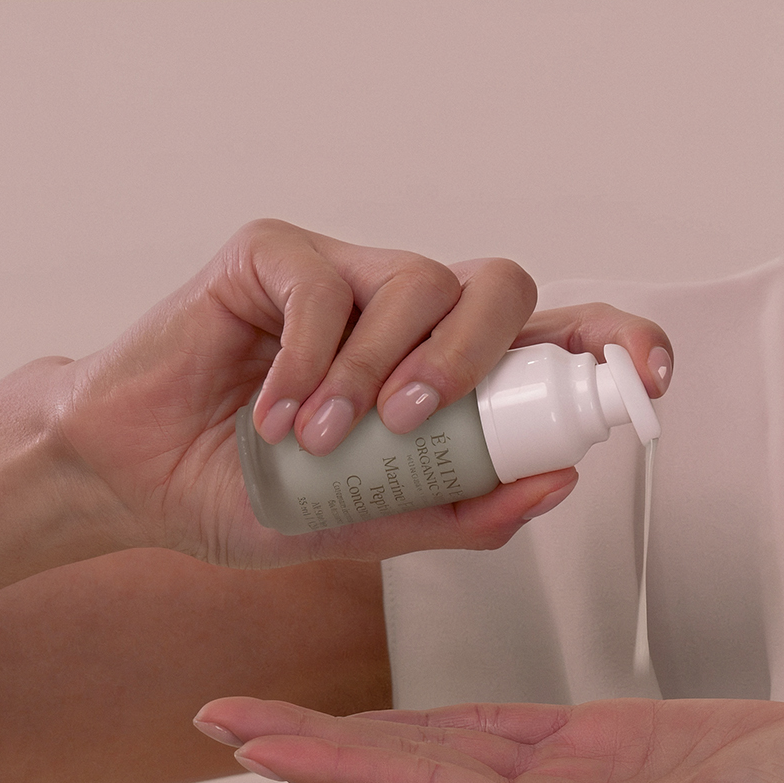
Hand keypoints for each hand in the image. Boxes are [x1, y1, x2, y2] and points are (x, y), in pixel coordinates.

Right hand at [54, 218, 673, 565]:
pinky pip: (326, 283)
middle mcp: (412, 316)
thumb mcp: (365, 530)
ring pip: (419, 281)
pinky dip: (308, 359)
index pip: (553, 336)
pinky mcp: (277, 252)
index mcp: (450, 374)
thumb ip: (459, 512)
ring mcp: (348, 275)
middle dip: (481, 354)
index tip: (651, 374)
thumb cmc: (249, 498)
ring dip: (376, 372)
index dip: (613, 340)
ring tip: (323, 440)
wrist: (132, 485)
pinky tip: (272, 415)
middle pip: (502, 285)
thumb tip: (559, 482)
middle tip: (423, 422)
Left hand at [192, 695, 783, 782]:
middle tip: (220, 719)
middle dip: (309, 751)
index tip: (258, 748)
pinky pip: (486, 730)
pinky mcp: (585, 750)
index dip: (337, 769)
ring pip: (432, 754)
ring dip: (347, 735)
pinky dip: (423, 717)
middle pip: (403, 779)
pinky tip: (377, 715)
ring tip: (268, 719)